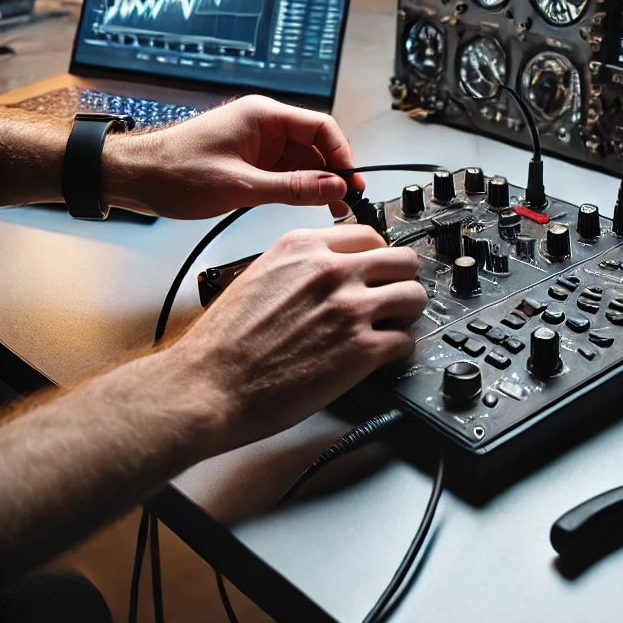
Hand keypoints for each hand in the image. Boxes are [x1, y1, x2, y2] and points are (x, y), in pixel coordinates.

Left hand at [103, 95, 366, 218]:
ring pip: (302, 161)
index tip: (351, 181)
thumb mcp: (241, 186)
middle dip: (333, 173)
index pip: (321, 128)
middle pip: (315, 145)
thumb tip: (334, 187)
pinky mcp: (248, 161)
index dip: (342, 155)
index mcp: (264, 116)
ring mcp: (257, 143)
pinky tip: (307, 205)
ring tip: (332, 209)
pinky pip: (284, 171)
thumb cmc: (174, 171)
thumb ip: (293, 188)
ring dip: (317, 183)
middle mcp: (264, 125)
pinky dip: (298, 188)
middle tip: (347, 202)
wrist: (132, 177)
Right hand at [169, 224, 424, 450]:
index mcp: (304, 247)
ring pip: (414, 297)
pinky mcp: (361, 351)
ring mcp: (351, 309)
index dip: (378, 259)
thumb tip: (332, 269)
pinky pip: (405, 341)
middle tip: (393, 299)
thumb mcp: (260, 275)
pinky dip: (398, 350)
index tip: (378, 272)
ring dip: (406, 314)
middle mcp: (333, 271)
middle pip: (403, 261)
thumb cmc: (223, 342)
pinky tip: (381, 357)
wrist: (207, 386)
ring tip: (391, 327)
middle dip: (401, 281)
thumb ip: (302, 266)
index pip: (371, 236)